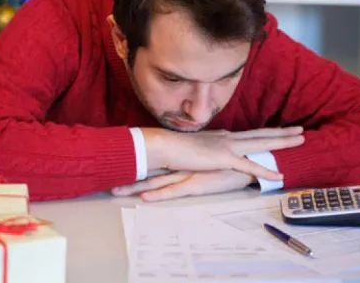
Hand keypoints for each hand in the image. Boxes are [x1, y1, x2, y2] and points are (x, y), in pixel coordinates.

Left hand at [112, 170, 253, 201]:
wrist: (253, 159)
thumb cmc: (230, 161)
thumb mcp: (208, 159)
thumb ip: (193, 160)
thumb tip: (181, 162)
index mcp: (182, 159)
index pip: (154, 163)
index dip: (135, 167)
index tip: (116, 169)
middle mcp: (181, 164)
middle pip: (149, 172)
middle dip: (128, 177)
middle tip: (107, 184)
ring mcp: (188, 173)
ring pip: (157, 181)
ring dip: (136, 187)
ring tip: (116, 191)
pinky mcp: (198, 183)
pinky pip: (175, 191)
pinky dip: (159, 195)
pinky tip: (145, 200)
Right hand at [143, 126, 303, 180]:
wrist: (165, 146)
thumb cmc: (175, 148)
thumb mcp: (195, 148)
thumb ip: (206, 150)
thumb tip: (210, 153)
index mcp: (222, 136)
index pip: (250, 134)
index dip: (267, 132)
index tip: (281, 130)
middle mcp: (228, 138)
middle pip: (261, 135)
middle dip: (283, 132)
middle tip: (301, 130)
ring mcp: (228, 147)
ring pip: (262, 144)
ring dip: (282, 142)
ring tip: (300, 140)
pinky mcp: (224, 159)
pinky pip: (249, 167)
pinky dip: (265, 172)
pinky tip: (279, 176)